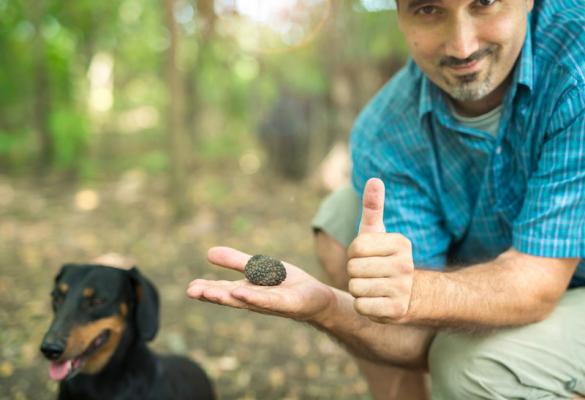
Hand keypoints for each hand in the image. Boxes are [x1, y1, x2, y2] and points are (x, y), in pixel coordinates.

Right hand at [186, 247, 335, 321]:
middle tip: (191, 292)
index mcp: (246, 291)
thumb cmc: (285, 284)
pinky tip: (240, 292)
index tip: (190, 288)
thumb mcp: (257, 267)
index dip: (206, 290)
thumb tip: (208, 252)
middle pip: (230, 298)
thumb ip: (235, 261)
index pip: (223, 291)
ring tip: (209, 293)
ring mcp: (270, 303)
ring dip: (227, 297)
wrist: (316, 297)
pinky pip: (268, 300)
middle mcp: (254, 300)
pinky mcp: (287, 304)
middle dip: (211, 295)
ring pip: (246, 300)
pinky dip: (253, 296)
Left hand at [348, 178, 414, 323]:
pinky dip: (362, 305)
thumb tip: (374, 179)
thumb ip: (373, 207)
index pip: (356, 247)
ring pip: (355, 288)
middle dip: (354, 272)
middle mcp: (405, 265)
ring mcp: (402, 289)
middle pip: (353, 268)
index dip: (354, 253)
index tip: (365, 257)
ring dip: (358, 289)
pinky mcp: (396, 311)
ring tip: (372, 287)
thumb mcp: (379, 233)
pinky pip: (360, 306)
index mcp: (400, 243)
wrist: (411, 295)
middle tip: (369, 274)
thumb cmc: (385, 259)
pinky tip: (375, 301)